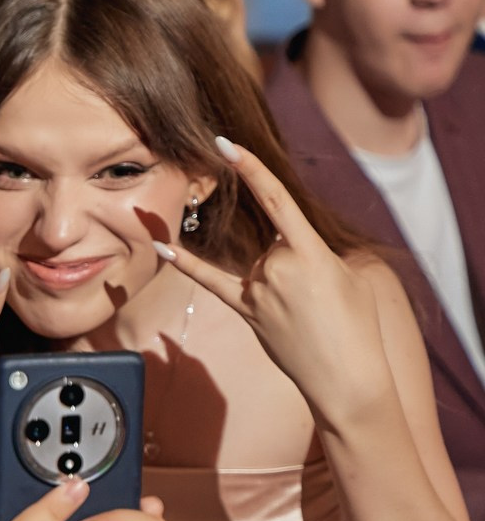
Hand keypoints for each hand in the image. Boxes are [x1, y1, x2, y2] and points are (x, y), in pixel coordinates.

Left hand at [144, 137, 393, 426]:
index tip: (225, 144)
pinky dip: (187, 263)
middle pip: (274, 245)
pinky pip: (212, 282)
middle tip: (318, 301)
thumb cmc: (356, 324)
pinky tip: (163, 247)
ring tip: (308, 317)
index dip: (250, 168)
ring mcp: (260, 290)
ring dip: (280, 282)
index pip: (275, 199)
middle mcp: (278, 267)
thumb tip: (285, 247)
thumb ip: (313, 252)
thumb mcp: (346, 275)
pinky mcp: (247, 311)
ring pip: (260, 266)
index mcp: (311, 252)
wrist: (346, 376)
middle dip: (294, 264)